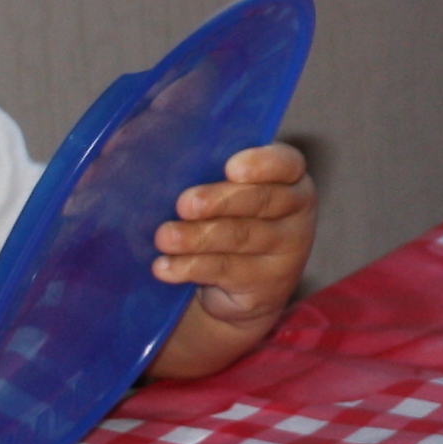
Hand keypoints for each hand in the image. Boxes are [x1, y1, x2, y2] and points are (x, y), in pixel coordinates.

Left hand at [149, 144, 315, 376]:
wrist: (242, 288)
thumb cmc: (229, 220)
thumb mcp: (227, 193)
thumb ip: (207, 172)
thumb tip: (146, 156)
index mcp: (289, 178)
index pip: (287, 164)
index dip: (262, 164)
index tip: (231, 168)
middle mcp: (296, 213)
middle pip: (262, 201)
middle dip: (219, 201)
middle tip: (184, 204)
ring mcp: (286, 252)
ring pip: (241, 238)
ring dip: (197, 237)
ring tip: (164, 237)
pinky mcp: (267, 286)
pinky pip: (226, 271)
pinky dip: (190, 267)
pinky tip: (165, 267)